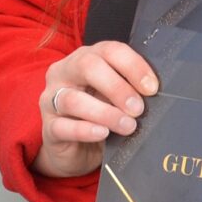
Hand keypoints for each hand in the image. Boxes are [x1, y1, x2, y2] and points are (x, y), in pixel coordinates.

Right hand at [31, 42, 158, 178]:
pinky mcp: (48, 127)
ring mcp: (51, 99)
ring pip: (73, 99)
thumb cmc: (99, 117)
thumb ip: (129, 90)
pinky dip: (85, 130)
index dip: (132, 66)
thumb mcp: (115, 98)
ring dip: (105, 112)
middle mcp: (64, 73)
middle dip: (116, 86)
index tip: (151, 87)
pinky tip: (103, 133)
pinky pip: (63, 127)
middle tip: (138, 108)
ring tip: (127, 125)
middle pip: (87, 66)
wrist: (75, 150)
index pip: (109, 50)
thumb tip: (154, 93)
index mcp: (85, 59)